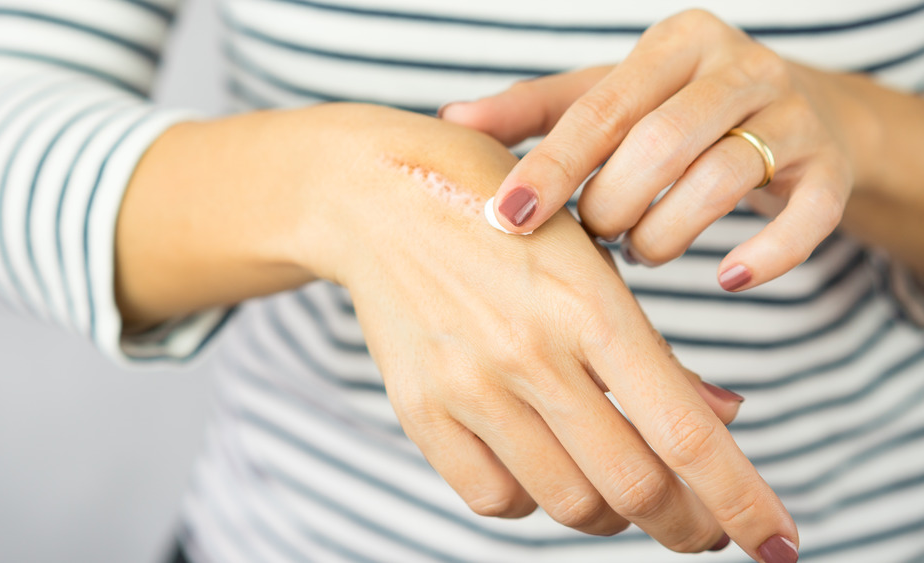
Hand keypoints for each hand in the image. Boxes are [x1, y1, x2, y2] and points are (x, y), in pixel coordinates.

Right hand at [302, 105, 795, 559]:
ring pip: (569, 504)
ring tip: (621, 491)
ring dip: (612, 515)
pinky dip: (534, 502)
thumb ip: (654, 349)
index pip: (684, 433)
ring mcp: (467, 387)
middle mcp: (529, 354)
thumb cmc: (499, 214)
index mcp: (589, 305)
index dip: (742, 500)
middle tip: (701, 527)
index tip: (775, 543)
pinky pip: (494, 499)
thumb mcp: (589, 259)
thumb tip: (724, 418)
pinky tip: (546, 468)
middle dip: (687, 524)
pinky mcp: (420, 410)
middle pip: (634, 487)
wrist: (375, 197)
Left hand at [441, 9, 855, 291]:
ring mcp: (791, 115)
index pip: (600, 109)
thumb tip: (452, 119)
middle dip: (611, 206)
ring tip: (640, 251)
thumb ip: (534, 110)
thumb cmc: (673, 111)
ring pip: (722, 179)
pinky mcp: (829, 168)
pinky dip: (766, 255)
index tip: (505, 218)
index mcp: (674, 44)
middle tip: (593, 237)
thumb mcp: (606, 99)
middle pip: (660, 143)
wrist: (794, 112)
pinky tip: (728, 278)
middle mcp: (737, 67)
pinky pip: (807, 217)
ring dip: (666, 235)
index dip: (550, 168)